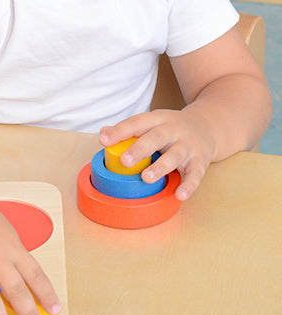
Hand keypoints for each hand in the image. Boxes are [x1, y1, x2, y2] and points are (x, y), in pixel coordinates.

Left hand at [99, 108, 216, 200]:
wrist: (209, 126)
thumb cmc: (170, 129)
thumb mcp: (151, 123)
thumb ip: (128, 130)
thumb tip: (104, 133)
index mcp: (157, 119)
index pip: (137, 122)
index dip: (120, 131)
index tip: (104, 140)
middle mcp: (173, 130)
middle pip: (156, 137)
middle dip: (140, 149)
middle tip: (125, 161)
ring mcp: (188, 146)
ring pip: (175, 155)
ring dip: (161, 167)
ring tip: (146, 178)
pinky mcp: (200, 161)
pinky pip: (195, 174)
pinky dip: (189, 185)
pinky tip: (179, 195)